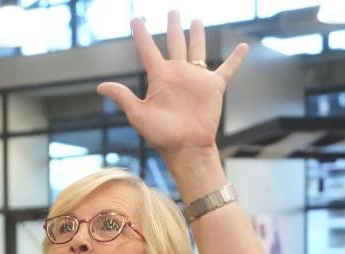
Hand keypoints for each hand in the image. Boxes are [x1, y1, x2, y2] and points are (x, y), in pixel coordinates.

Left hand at [97, 11, 247, 158]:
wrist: (186, 147)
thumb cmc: (161, 135)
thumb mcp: (138, 114)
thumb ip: (123, 97)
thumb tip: (100, 86)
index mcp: (159, 77)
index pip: (148, 49)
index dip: (141, 34)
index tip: (135, 18)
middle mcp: (177, 73)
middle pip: (175, 42)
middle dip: (173, 26)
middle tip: (172, 11)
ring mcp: (196, 78)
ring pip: (197, 49)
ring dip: (197, 34)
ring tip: (196, 19)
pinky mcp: (214, 86)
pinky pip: (228, 69)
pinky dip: (236, 58)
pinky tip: (244, 47)